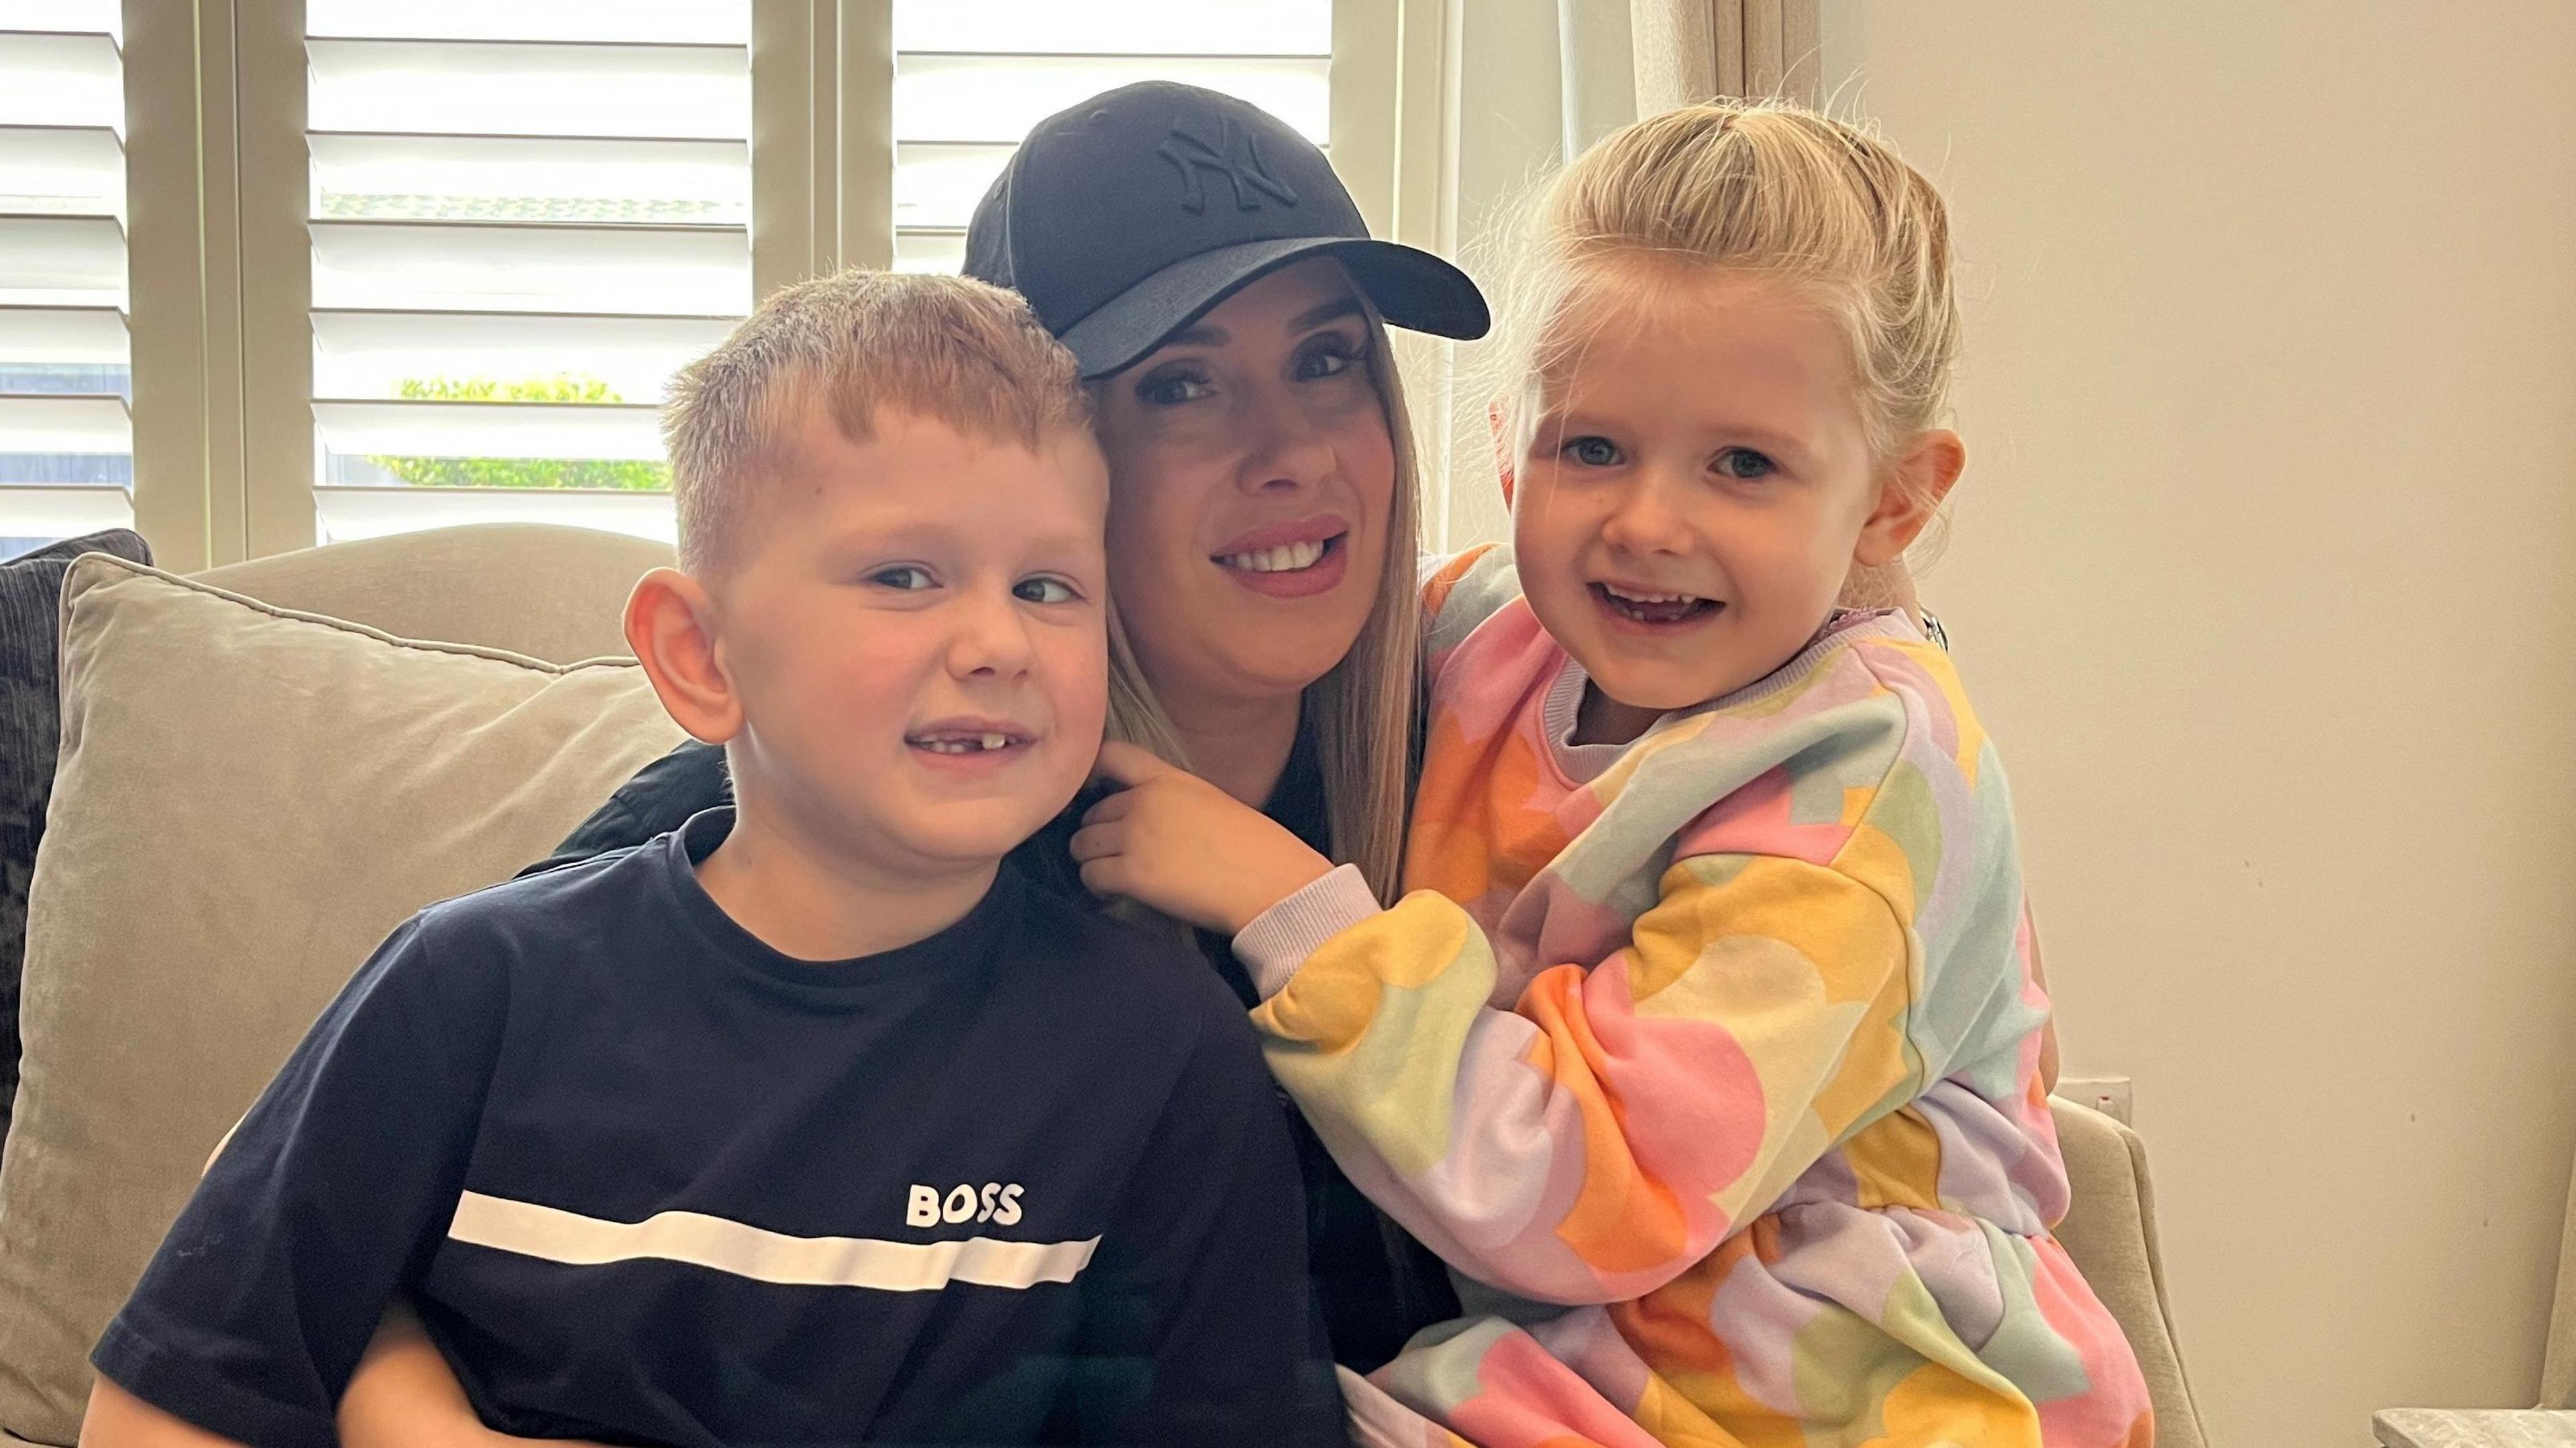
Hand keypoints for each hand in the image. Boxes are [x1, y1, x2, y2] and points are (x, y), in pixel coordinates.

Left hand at [1071, 742, 1337, 935]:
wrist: (1271, 883)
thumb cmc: (1255, 848)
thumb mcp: (1212, 803)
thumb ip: (1172, 802)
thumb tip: (1149, 822)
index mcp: (1169, 779)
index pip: (1112, 755)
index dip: (1091, 771)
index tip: (1090, 791)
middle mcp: (1146, 802)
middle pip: (1093, 812)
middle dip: (1097, 832)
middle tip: (1112, 852)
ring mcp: (1136, 837)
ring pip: (1083, 844)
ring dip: (1091, 859)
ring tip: (1110, 873)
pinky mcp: (1133, 875)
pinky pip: (1091, 875)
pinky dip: (1096, 886)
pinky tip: (1112, 892)